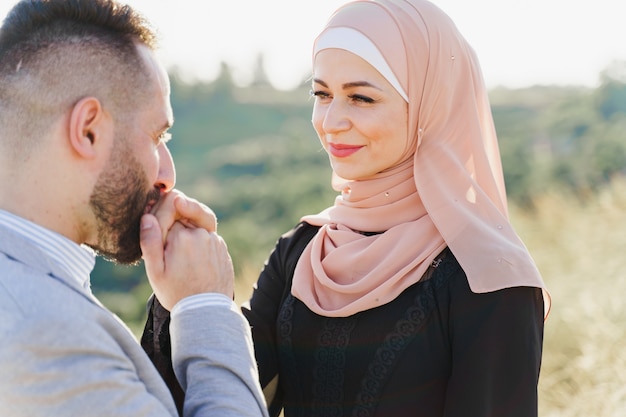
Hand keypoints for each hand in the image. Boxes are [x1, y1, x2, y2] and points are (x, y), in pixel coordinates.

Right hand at [140, 191, 233, 310]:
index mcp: (182, 237)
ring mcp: (214, 240)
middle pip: (181, 219)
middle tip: (169, 255)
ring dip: (186, 237)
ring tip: (181, 263)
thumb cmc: (177, 293)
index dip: (157, 224)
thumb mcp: (156, 272)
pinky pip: (206, 238)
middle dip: (172, 230)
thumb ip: (150, 242)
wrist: (207, 310)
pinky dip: (198, 245)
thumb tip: (147, 217)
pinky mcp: (222, 247)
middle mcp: (201, 234)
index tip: (155, 237)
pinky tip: (192, 264)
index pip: (165, 215)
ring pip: (194, 229)